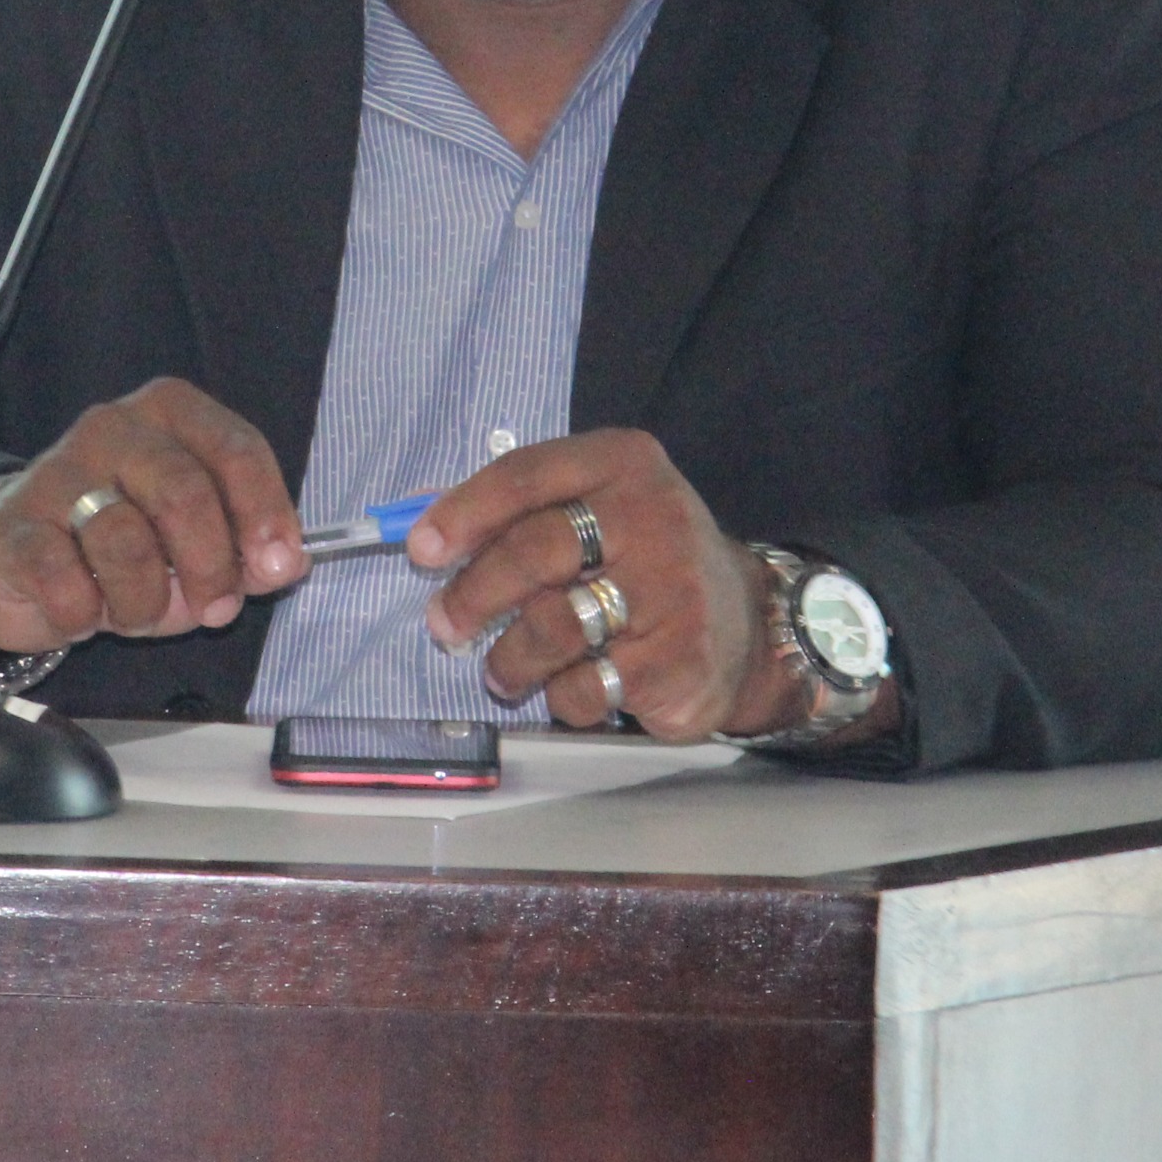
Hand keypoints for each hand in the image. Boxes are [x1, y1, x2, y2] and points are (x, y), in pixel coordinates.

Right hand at [0, 377, 307, 654]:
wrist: (21, 560)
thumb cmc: (125, 543)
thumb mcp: (194, 541)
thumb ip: (243, 550)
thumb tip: (282, 566)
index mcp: (171, 413)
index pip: (236, 448)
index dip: (265, 513)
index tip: (277, 568)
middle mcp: (114, 427)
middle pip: (183, 493)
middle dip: (210, 566)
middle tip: (215, 610)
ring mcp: (57, 471)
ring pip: (124, 542)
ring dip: (144, 601)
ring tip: (137, 614)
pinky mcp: (13, 525)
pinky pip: (62, 580)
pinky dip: (84, 614)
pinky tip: (82, 613)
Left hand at [411, 430, 806, 740]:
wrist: (744, 623)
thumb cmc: (642, 559)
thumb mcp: (597, 506)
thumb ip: (519, 510)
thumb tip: (416, 522)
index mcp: (624, 464)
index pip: (527, 475)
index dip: (465, 512)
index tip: (421, 548)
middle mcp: (654, 519)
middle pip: (535, 550)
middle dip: (474, 593)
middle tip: (444, 624)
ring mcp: (672, 593)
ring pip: (552, 628)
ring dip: (510, 659)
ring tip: (503, 672)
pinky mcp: (680, 663)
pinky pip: (586, 688)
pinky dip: (561, 696)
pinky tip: (569, 688)